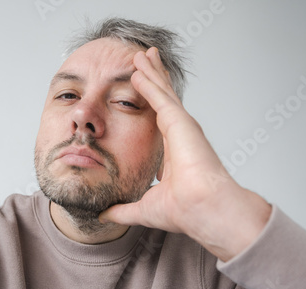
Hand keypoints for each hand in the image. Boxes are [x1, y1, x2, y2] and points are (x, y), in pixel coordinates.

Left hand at [99, 47, 270, 261]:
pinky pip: (160, 97)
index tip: (141, 93)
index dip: (150, 103)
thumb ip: (122, 210)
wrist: (202, 210)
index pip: (158, 119)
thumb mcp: (143, 208)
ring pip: (162, 92)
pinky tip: (137, 70)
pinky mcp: (179, 122)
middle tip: (141, 60)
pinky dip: (149, 82)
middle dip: (152, 79)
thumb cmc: (183, 211)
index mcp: (174, 150)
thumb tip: (103, 215)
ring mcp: (181, 126)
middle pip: (162, 100)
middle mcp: (179, 134)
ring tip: (140, 55)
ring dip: (150, 73)